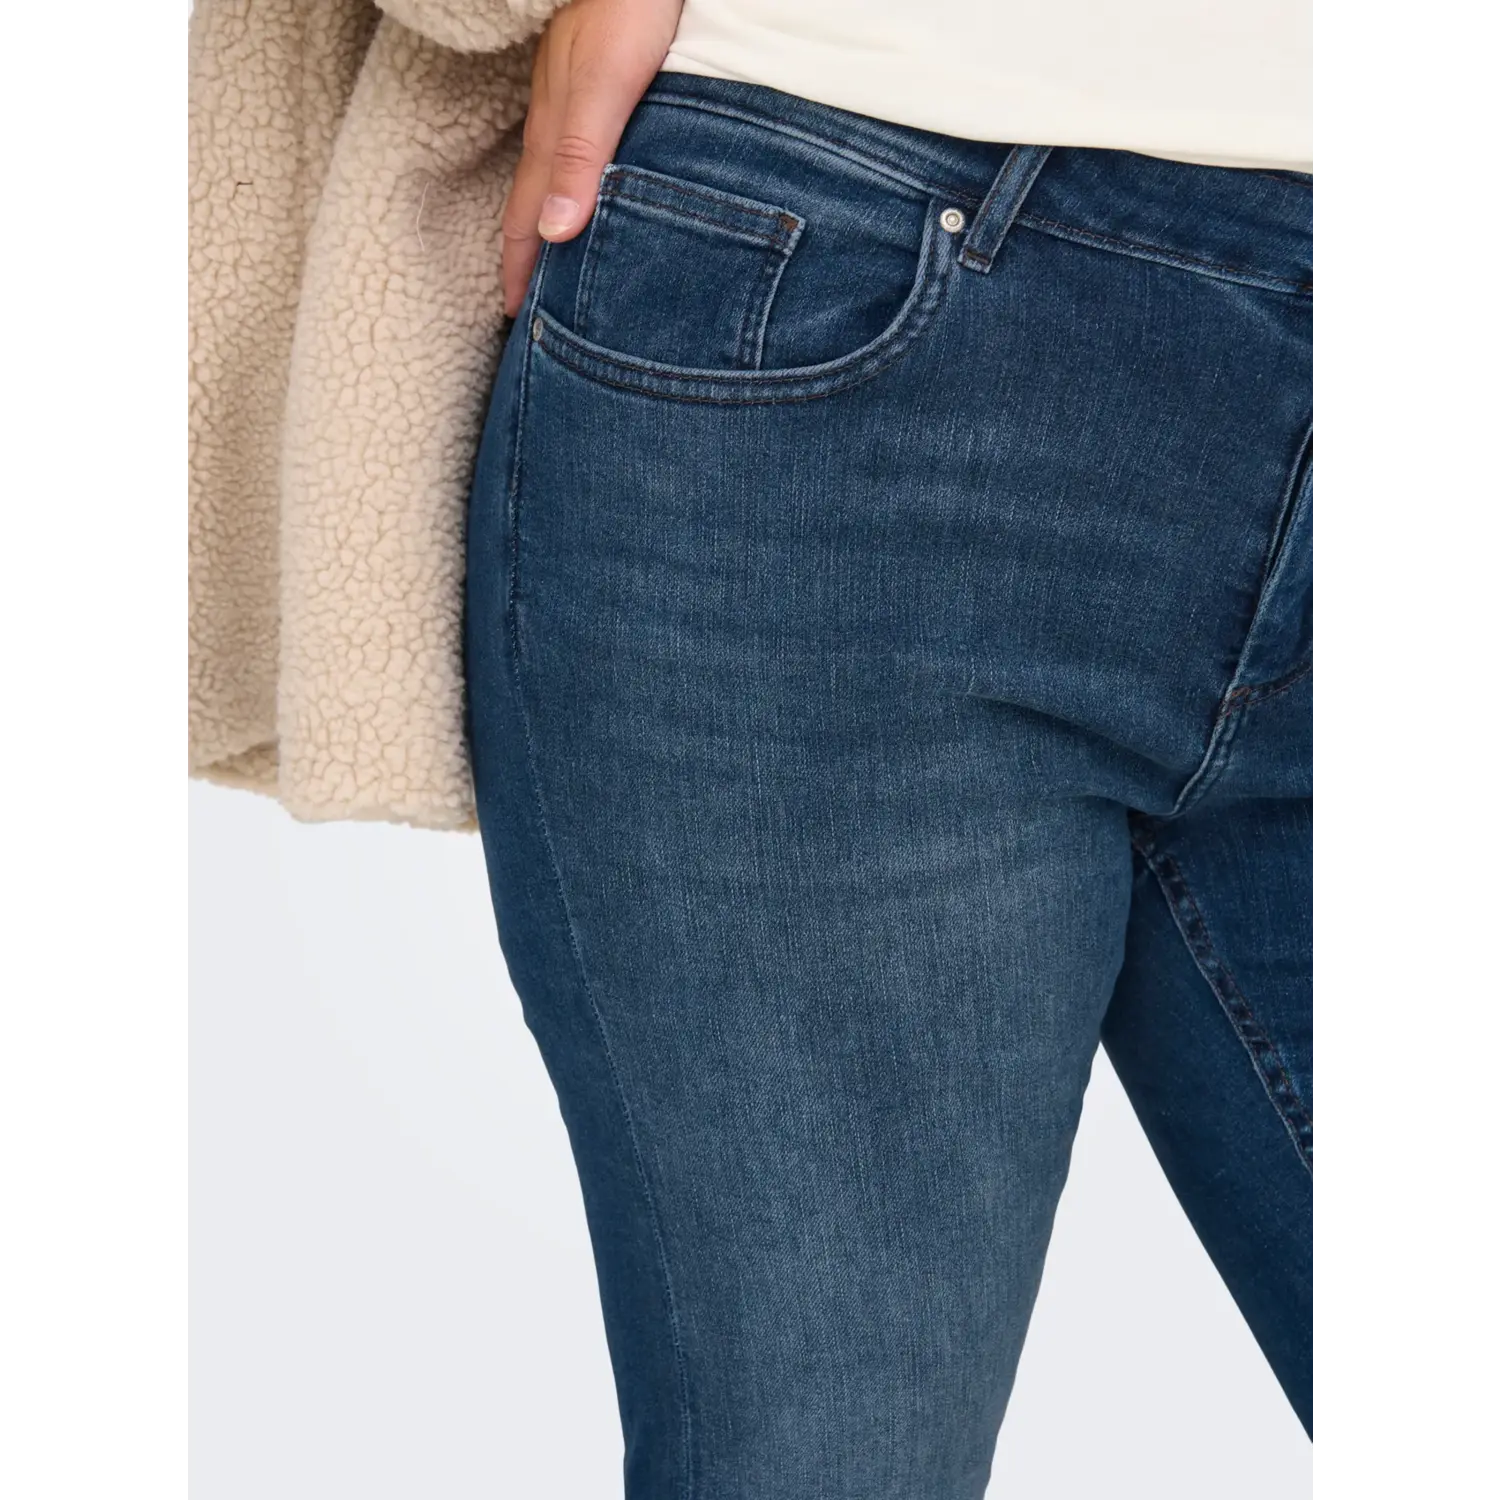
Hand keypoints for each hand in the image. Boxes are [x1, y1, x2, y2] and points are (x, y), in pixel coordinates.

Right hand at [502, 0, 685, 317]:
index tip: (516, 318)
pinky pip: (577, 151)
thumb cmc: (630, 10)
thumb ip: (582, 157)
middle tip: (530, 310)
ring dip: (551, 225)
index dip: (521, 269)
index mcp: (554, 134)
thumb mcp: (607, 87)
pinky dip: (574, 187)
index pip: (528, 218)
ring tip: (554, 264)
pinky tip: (587, 192)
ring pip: (555, 177)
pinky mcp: (597, 80)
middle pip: (535, 202)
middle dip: (529, 258)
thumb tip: (556, 236)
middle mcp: (557, 121)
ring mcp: (572, 98)